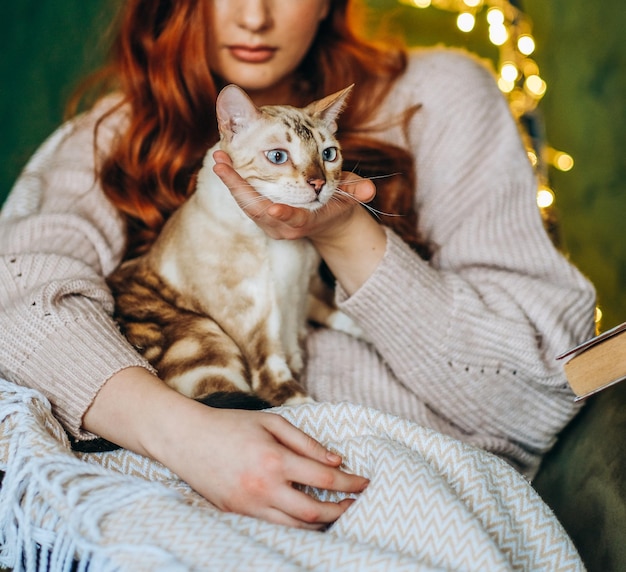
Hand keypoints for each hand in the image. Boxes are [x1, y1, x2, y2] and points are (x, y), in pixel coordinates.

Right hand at [171, 404, 368, 528]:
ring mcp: (249, 506)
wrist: (186, 439)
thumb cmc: (230, 424)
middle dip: (342, 510)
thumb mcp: (271, 422)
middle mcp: (264, 487)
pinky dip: (295, 524)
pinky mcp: (237, 514)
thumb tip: (336, 461)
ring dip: (321, 522)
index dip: (351, 483)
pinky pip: (274, 526)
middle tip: (357, 503)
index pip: (324, 479)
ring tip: (336, 512)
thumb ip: (306, 442)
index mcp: (275, 460)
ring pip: (296, 526)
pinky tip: (306, 514)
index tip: (366, 482)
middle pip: (315, 512)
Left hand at [212, 150, 375, 241]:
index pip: (292, 220)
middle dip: (240, 188)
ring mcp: (267, 221)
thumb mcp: (347, 196)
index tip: (273, 208)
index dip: (284, 214)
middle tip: (224, 165)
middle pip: (257, 210)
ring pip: (246, 203)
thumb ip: (356, 191)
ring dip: (232, 181)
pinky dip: (233, 180)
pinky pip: (243, 197)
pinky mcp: (259, 212)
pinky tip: (223, 161)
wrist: (321, 218)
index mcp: (303, 224)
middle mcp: (281, 226)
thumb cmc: (335, 204)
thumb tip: (370, 190)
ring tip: (220, 158)